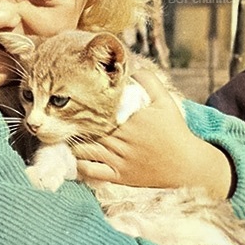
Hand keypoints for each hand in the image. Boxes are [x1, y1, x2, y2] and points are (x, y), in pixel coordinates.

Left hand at [74, 69, 233, 197]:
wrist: (186, 165)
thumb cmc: (175, 131)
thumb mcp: (165, 102)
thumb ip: (149, 82)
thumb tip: (132, 68)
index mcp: (129, 120)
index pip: (98, 112)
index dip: (82, 109)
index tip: (71, 104)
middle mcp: (121, 140)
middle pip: (88, 131)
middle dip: (73, 125)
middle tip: (57, 120)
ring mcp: (119, 159)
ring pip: (86, 151)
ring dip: (72, 144)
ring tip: (60, 137)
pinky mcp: (119, 176)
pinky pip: (93, 172)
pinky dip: (79, 166)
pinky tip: (72, 159)